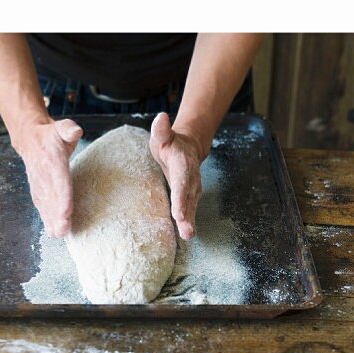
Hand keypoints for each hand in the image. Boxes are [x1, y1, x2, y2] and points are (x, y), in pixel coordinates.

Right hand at [9, 117, 83, 236]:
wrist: (30, 139)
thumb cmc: (51, 136)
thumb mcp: (61, 127)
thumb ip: (68, 129)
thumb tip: (75, 131)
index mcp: (52, 159)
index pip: (59, 180)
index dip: (62, 196)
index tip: (66, 211)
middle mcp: (44, 174)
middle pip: (52, 197)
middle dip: (57, 214)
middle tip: (64, 229)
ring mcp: (39, 183)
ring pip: (46, 204)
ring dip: (51, 220)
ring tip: (59, 235)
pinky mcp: (38, 190)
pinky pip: (42, 205)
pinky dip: (46, 219)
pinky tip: (53, 232)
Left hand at [147, 112, 206, 239]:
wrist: (188, 147)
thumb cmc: (170, 142)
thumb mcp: (162, 135)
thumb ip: (161, 129)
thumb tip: (161, 117)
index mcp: (183, 163)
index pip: (181, 182)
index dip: (181, 197)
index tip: (178, 212)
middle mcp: (191, 177)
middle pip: (189, 197)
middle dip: (187, 213)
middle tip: (185, 229)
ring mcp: (193, 187)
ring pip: (192, 205)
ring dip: (190, 221)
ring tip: (188, 235)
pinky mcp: (191, 195)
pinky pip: (190, 209)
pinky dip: (189, 222)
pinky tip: (187, 235)